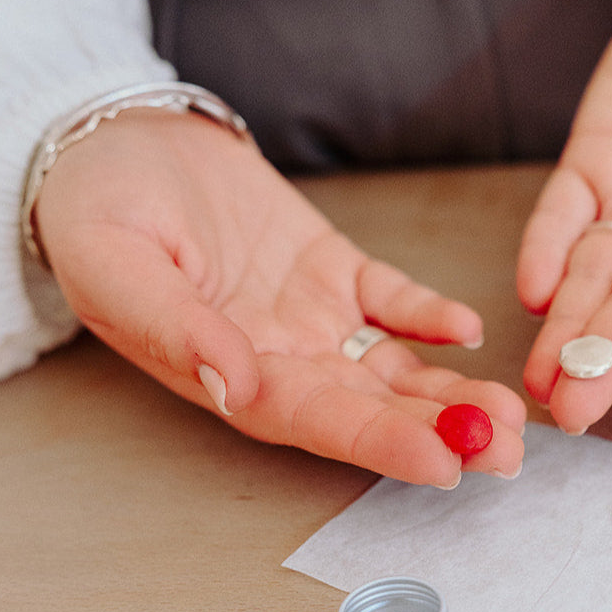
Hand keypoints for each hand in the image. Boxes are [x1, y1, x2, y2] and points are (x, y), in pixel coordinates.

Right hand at [34, 110, 525, 485]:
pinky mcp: (336, 271)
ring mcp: (316, 319)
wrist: (124, 146)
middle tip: (508, 452)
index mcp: (231, 375)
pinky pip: (391, 300)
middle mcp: (284, 361)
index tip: (444, 465)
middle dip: (441, 431)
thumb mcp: (118, 266)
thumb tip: (232, 386)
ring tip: (509, 411)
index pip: (317, 423)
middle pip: (372, 408)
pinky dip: (430, 315)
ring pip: (395, 366)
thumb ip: (178, 329)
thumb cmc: (102, 210)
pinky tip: (467, 328)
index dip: (380, 445)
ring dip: (452, 389)